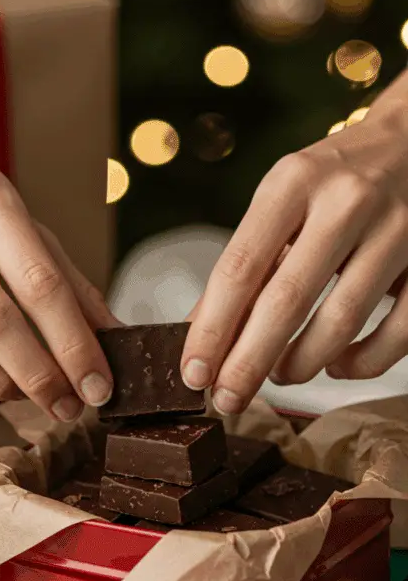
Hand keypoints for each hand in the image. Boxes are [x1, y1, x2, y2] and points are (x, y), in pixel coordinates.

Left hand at [182, 80, 407, 414]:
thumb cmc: (332, 181)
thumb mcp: (281, 201)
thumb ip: (245, 262)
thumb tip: (198, 332)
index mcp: (294, 182)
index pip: (240, 267)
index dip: (212, 329)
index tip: (193, 373)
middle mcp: (346, 200)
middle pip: (286, 301)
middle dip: (249, 362)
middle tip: (227, 399)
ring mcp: (396, 229)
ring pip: (341, 322)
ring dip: (300, 364)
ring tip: (279, 376)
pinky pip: (396, 332)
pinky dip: (360, 363)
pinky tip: (335, 366)